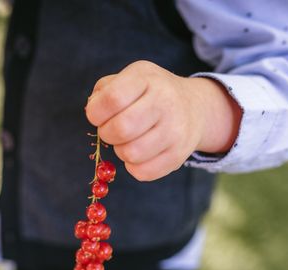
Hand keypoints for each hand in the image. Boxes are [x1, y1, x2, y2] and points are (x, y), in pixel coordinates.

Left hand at [85, 61, 240, 180]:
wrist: (194, 107)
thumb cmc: (150, 93)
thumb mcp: (130, 78)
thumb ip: (104, 91)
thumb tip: (93, 111)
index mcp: (147, 78)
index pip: (112, 99)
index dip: (96, 113)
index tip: (98, 115)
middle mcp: (165, 102)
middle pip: (120, 129)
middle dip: (106, 133)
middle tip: (112, 129)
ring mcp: (175, 131)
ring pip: (130, 154)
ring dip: (120, 150)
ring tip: (128, 140)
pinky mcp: (177, 156)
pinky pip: (142, 172)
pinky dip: (133, 166)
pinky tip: (140, 153)